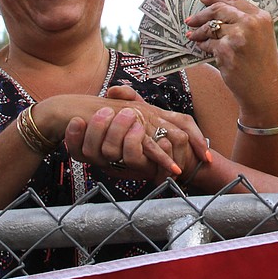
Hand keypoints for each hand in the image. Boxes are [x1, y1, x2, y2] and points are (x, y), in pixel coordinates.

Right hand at [61, 94, 210, 181]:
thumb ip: (134, 131)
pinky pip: (151, 146)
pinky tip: (173, 169)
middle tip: (207, 160)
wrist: (69, 111)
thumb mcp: (119, 124)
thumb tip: (147, 144)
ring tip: (194, 166)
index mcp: (148, 109)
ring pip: (170, 135)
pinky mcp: (129, 130)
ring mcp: (139, 119)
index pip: (180, 120)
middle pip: (183, 124)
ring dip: (183, 153)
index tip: (204, 151)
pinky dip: (164, 159)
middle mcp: (148, 111)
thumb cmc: (93, 117)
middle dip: (197, 143)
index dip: (195, 134)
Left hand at [184, 0, 277, 121]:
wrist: (265, 90)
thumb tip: (218, 10)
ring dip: (198, 31)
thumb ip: (246, 21)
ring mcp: (238, 36)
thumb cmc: (262, 65)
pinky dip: (202, 45)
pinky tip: (201, 47)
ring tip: (192, 35)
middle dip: (201, 14)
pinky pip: (208, 43)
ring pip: (210, 27)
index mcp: (261, 17)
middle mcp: (251, 23)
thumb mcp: (262, 37)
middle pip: (218, 10)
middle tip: (190, 19)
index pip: (233, 0)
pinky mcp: (226, 51)